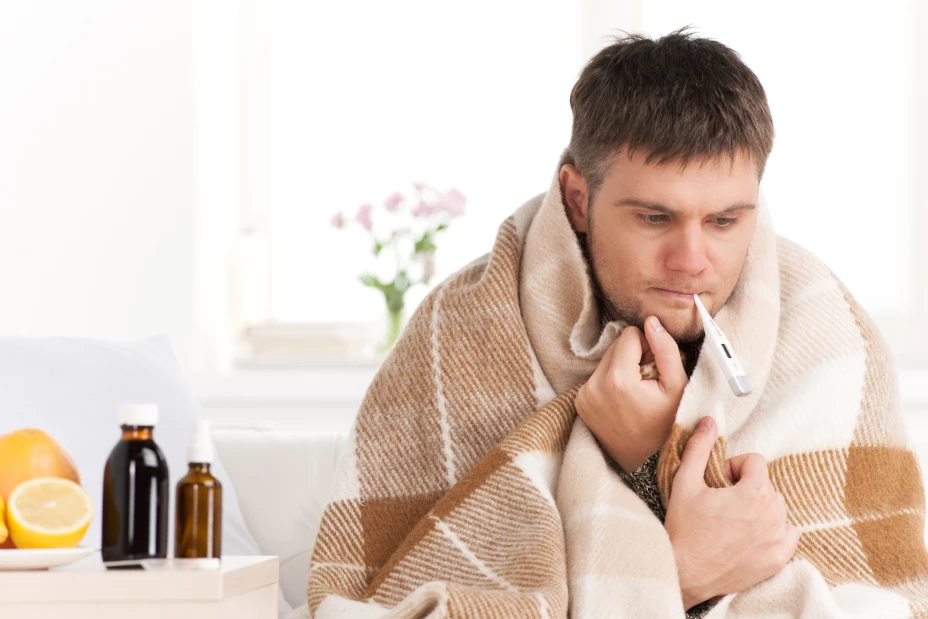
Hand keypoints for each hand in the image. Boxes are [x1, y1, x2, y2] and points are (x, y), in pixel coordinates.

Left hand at [575, 316, 687, 473]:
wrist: (643, 463)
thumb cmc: (665, 426)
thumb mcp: (677, 387)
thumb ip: (666, 350)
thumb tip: (651, 321)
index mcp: (617, 379)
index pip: (629, 335)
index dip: (647, 346)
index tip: (655, 367)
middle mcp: (594, 384)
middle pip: (615, 345)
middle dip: (634, 356)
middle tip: (647, 381)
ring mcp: (583, 394)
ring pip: (606, 360)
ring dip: (622, 368)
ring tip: (637, 392)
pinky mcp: (579, 401)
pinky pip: (597, 376)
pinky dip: (611, 381)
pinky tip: (624, 400)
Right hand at [665, 416, 800, 609]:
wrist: (685, 572)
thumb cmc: (684, 528)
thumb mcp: (686, 481)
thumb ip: (699, 447)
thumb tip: (709, 422)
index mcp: (755, 492)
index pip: (756, 462)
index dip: (734, 468)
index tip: (718, 482)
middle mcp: (773, 514)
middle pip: (767, 484)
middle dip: (746, 487)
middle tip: (721, 501)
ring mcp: (778, 539)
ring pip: (777, 507)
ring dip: (759, 507)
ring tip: (733, 518)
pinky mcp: (778, 559)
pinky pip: (789, 533)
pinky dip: (774, 530)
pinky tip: (751, 534)